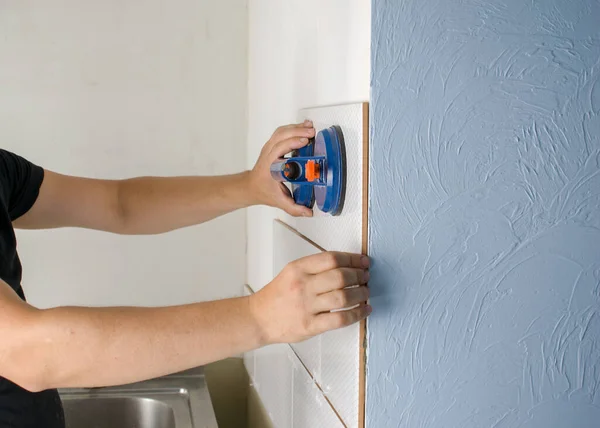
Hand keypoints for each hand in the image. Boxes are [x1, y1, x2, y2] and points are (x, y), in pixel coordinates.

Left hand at [249, 121, 315, 216]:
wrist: (251, 186)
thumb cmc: (263, 190)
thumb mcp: (279, 201)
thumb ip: (294, 208)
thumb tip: (307, 212)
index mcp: (270, 165)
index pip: (280, 149)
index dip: (292, 143)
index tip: (305, 142)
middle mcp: (269, 153)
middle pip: (282, 135)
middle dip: (298, 131)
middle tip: (312, 133)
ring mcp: (270, 147)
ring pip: (282, 131)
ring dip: (296, 127)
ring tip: (310, 127)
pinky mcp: (273, 144)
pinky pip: (282, 131)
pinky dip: (293, 127)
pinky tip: (303, 127)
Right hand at [249, 252, 370, 343]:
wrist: (258, 318)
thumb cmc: (277, 295)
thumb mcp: (291, 272)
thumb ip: (315, 268)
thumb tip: (348, 265)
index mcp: (298, 269)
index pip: (331, 258)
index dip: (352, 259)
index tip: (363, 261)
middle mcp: (302, 286)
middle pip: (340, 276)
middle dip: (359, 275)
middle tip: (366, 277)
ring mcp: (306, 307)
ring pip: (343, 297)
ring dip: (361, 293)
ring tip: (366, 292)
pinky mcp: (310, 326)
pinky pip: (340, 319)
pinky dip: (357, 314)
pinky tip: (364, 309)